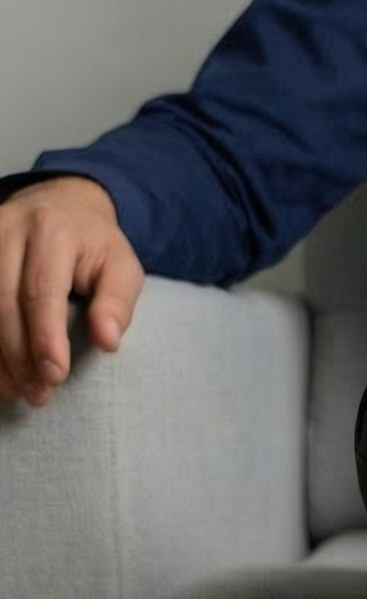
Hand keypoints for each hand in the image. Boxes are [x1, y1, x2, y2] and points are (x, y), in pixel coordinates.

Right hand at [0, 175, 143, 408]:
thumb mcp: (123, 268)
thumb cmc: (97, 246)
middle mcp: (8, 229)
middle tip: (37, 393)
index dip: (44, 337)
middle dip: (19, 354)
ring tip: (16, 390)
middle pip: (3, 300)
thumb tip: (107, 341)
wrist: (62, 205)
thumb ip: (117, 303)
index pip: (41, 291)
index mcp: (52, 230)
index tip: (54, 376)